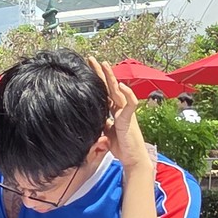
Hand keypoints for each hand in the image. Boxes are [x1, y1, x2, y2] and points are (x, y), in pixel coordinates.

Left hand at [92, 59, 151, 173]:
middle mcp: (120, 108)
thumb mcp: (104, 132)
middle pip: (109, 86)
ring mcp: (126, 112)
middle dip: (101, 72)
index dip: (96, 80)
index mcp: (113, 110)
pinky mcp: (130, 119)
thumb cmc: (121, 146)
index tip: (85, 68)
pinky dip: (127, 94)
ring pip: (119, 90)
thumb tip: (87, 117)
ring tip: (104, 64)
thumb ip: (99, 122)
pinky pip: (130, 104)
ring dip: (111, 77)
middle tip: (91, 59)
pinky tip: (122, 86)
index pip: (103, 91)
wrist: (132, 158)